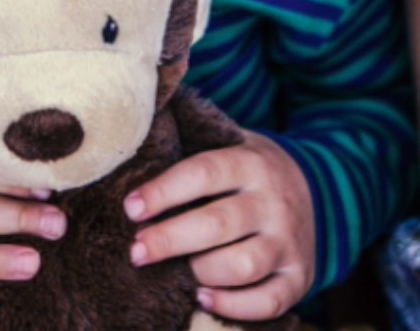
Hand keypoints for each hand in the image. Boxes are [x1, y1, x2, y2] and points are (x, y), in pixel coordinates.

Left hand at [123, 131, 314, 321]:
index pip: (203, 173)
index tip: (130, 208)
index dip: (164, 192)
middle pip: (218, 224)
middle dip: (170, 240)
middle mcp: (272, 202)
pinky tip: (202, 297)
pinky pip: (268, 302)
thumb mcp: (231, 146)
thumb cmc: (249, 170)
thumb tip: (132, 164)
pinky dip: (232, 306)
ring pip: (242, 266)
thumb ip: (193, 150)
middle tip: (136, 250)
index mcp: (250, 163)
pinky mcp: (299, 278)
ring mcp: (289, 242)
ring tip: (171, 272)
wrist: (321, 188)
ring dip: (199, 271)